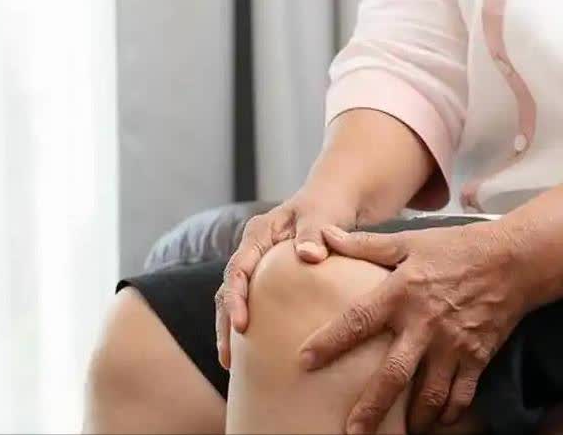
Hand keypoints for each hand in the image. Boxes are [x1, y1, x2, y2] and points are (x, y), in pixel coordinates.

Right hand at [214, 191, 358, 368]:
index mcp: (258, 233)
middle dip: (226, 322)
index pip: (238, 269)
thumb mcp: (322, 213)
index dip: (235, 298)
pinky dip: (251, 323)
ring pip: (237, 297)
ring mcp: (259, 262)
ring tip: (231, 364)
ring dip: (231, 327)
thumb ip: (314, 232)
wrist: (336, 199)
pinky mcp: (269, 275)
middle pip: (229, 288)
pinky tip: (253, 351)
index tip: (241, 325)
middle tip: (228, 359)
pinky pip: (254, 301)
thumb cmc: (328, 204)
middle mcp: (252, 248)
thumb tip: (309, 256)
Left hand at [300, 222, 528, 433]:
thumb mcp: (409, 240)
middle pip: (394, 373)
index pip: (358, 320)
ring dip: (412, 419)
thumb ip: (365, 243)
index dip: (330, 341)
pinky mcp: (478, 356)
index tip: (304, 362)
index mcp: (402, 293)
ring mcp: (453, 344)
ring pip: (430, 394)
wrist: (513, 259)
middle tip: (351, 431)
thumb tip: (324, 236)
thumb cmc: (456, 247)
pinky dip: (449, 413)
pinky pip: (462, 395)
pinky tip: (437, 423)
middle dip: (371, 406)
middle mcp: (425, 324)